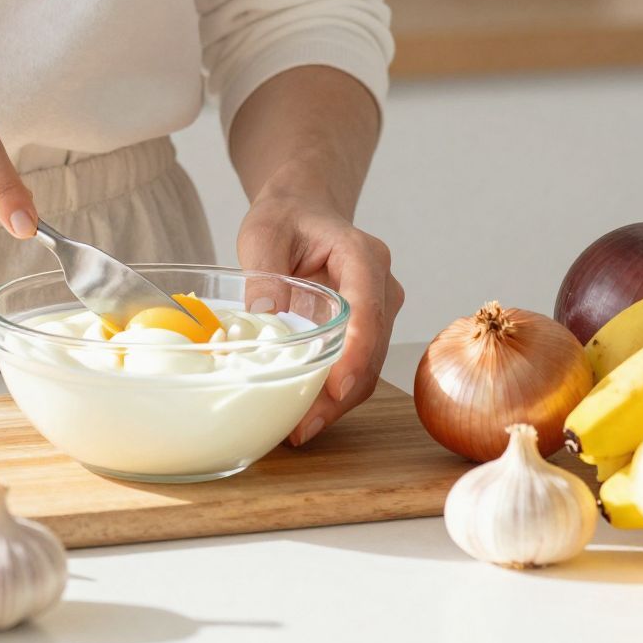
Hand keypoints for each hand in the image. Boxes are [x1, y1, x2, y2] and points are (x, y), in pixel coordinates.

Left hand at [237, 193, 401, 446]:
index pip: (368, 305)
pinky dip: (333, 394)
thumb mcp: (263, 233)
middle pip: (372, 347)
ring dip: (338, 401)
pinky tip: (304, 415)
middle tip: (305, 425)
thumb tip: (262, 315)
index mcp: (362, 255)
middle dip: (342, 391)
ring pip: (369, 365)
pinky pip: (356, 368)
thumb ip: (263, 270)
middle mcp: (380, 285)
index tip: (338, 384)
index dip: (357, 349)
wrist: (304, 212)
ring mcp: (378, 311)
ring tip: (299, 430)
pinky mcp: (365, 332)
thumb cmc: (286, 219)